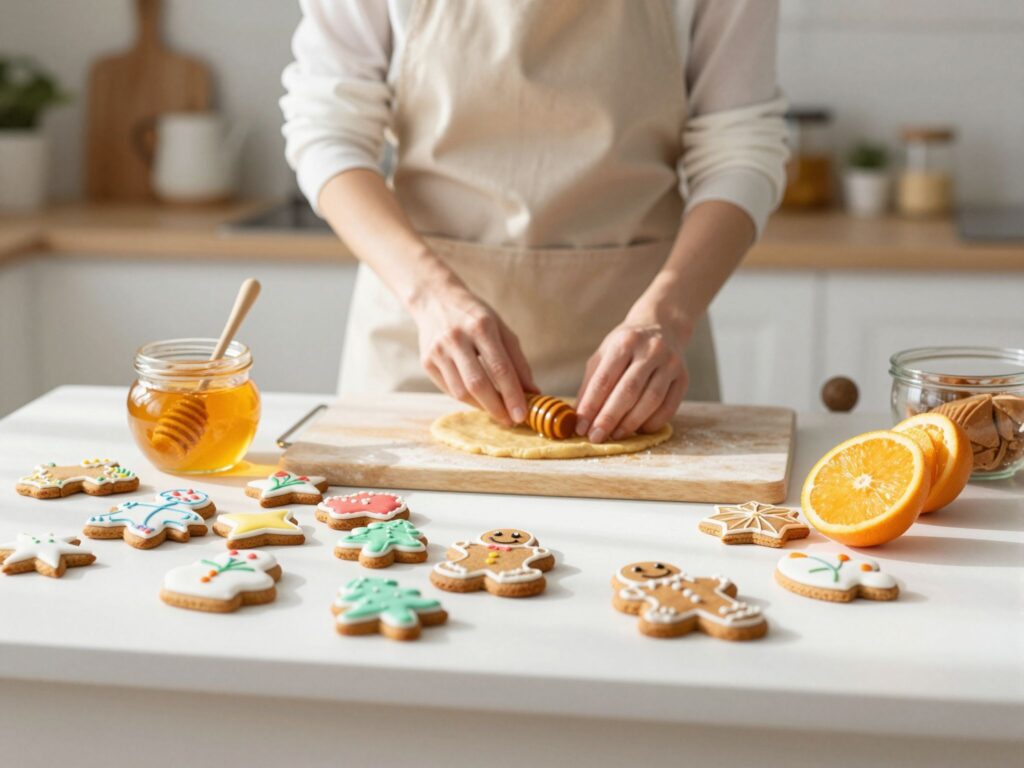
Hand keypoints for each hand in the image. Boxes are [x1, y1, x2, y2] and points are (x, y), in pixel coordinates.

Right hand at [411, 280, 536, 425]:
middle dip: (497, 408)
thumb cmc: (475, 316)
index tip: (523, 415)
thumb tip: (532, 392)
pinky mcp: (426, 362)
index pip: (500, 368)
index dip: (512, 395)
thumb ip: (517, 361)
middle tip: (511, 421)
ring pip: (461, 392)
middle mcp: (456, 338)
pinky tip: (480, 400)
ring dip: (482, 407)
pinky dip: (468, 399)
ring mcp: (438, 351)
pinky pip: (450, 390)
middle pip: (478, 384)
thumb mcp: (501, 329)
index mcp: (480, 326)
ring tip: (498, 411)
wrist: (435, 300)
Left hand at [575, 309, 689, 442]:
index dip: (591, 406)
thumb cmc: (627, 345)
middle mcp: (650, 350)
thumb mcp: (604, 355)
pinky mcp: (683, 377)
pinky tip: (640, 430)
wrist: (663, 326)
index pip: (604, 379)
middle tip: (596, 437)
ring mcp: (670, 363)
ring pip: (651, 400)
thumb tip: (580, 417)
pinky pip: (670, 406)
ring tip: (616, 435)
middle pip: (628, 391)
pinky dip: (654, 422)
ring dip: (631, 423)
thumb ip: (591, 384)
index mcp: (625, 342)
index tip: (581, 427)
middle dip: (609, 418)